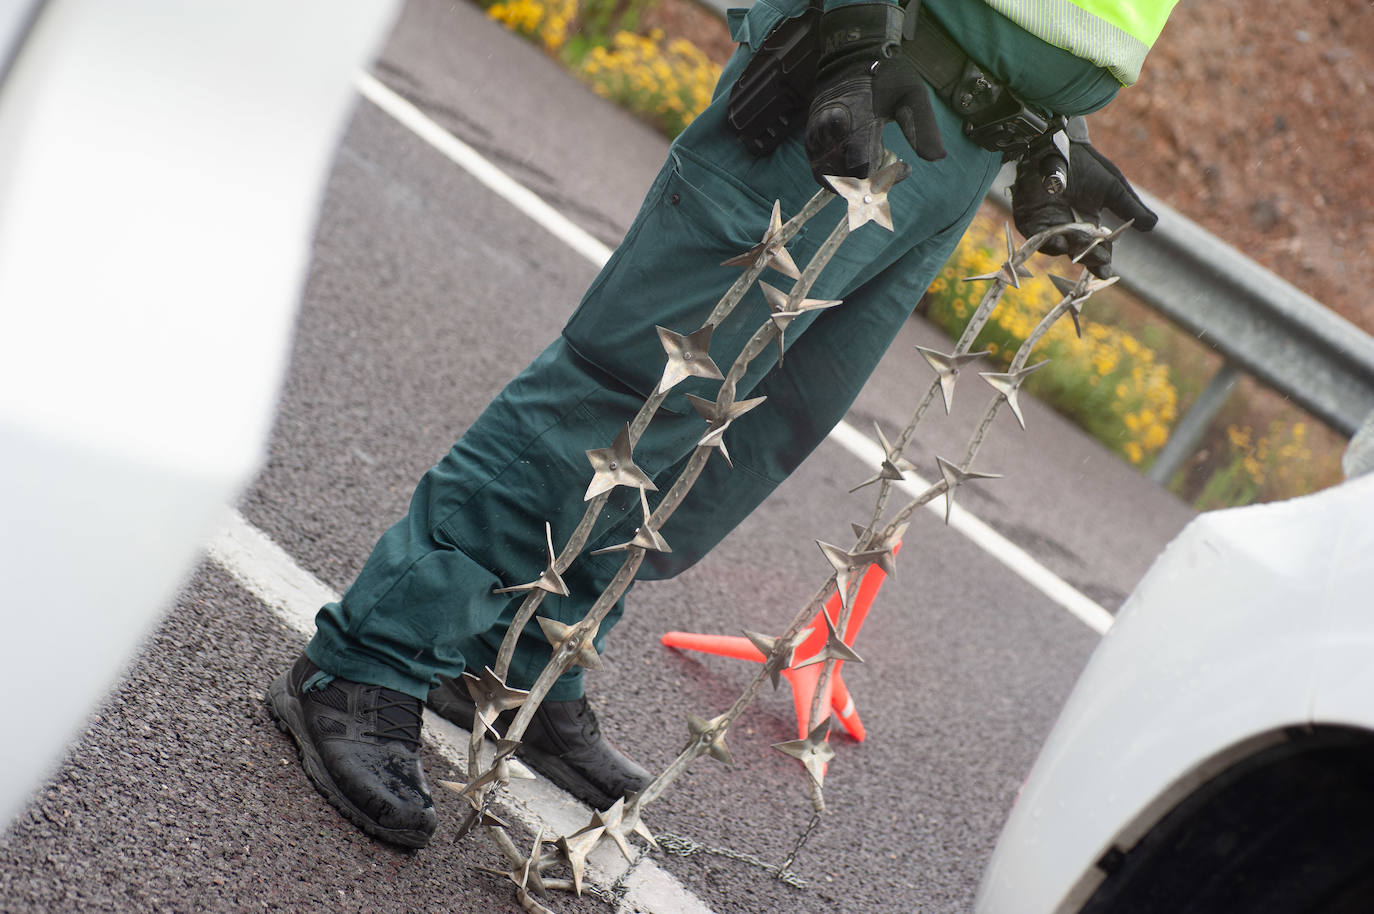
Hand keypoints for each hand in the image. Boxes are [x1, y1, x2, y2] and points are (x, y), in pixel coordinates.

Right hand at [804, 3, 944, 187]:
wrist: (850, 60)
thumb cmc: (885, 77)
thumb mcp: (912, 96)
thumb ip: (923, 127)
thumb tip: (937, 157)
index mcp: (856, 119)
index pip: (863, 167)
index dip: (885, 176)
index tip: (905, 168)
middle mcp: (830, 129)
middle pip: (848, 177)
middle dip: (873, 178)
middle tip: (890, 161)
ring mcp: (816, 136)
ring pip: (831, 178)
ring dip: (855, 179)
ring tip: (873, 159)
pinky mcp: (810, 140)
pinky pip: (821, 171)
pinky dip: (841, 174)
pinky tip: (858, 160)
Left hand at [1012, 120, 1156, 277]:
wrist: (1061, 144)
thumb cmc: (1086, 165)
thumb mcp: (1112, 187)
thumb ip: (1129, 207)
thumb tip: (1152, 225)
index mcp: (1088, 224)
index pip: (1096, 249)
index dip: (1101, 261)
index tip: (1106, 273)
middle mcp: (1067, 229)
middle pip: (1077, 251)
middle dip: (1087, 257)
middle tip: (1098, 261)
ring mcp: (1047, 224)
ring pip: (1055, 246)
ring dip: (1066, 250)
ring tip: (1077, 251)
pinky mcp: (1029, 218)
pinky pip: (1034, 235)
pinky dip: (1044, 241)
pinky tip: (1057, 242)